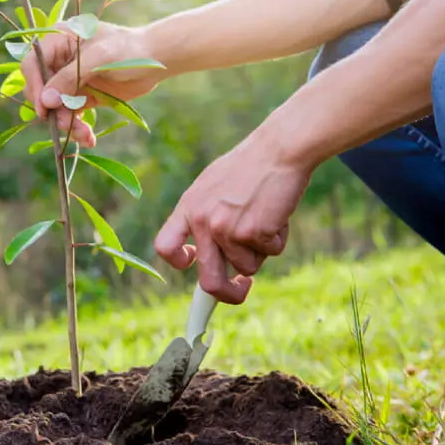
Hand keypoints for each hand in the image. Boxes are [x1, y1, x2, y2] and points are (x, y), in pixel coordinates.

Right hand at [21, 21, 169, 146]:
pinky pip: (71, 115)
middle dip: (52, 110)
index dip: (35, 86)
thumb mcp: (99, 58)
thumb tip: (45, 101)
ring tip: (83, 135)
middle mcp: (60, 61)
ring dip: (66, 123)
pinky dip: (78, 128)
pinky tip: (88, 139)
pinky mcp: (82, 96)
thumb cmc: (128, 50)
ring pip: (56, 107)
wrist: (156, 60)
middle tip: (65, 125)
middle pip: (41, 90)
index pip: (33, 64)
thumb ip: (70, 78)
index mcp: (59, 41)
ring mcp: (71, 80)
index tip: (44, 108)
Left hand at [153, 131, 311, 303]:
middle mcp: (203, 222)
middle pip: (208, 280)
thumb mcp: (213, 186)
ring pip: (248, 266)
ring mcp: (227, 229)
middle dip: (227, 294)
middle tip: (241, 289)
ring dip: (262, 250)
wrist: (279, 149)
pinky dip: (278, 239)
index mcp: (188, 208)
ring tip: (267, 216)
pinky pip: (271, 253)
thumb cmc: (251, 166)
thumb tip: (208, 254)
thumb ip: (206, 216)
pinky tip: (278, 213)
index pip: (165, 247)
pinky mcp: (254, 233)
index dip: (178, 262)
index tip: (194, 263)